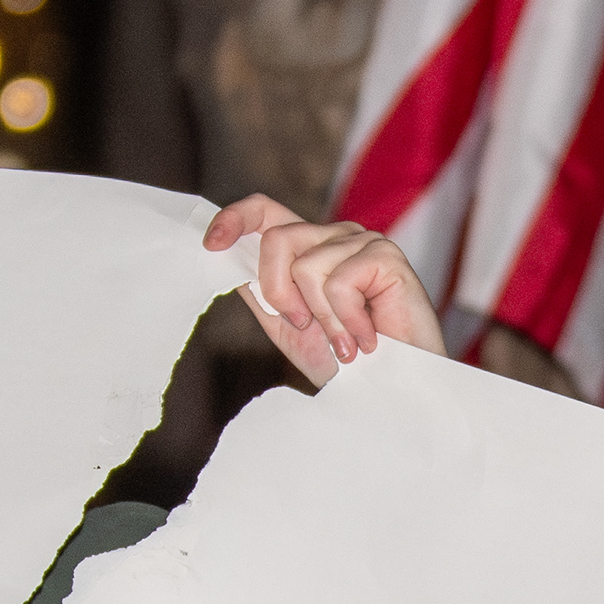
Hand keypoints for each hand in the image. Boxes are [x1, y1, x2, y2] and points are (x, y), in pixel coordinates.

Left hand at [207, 197, 445, 387]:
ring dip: (324, 319)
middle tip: (306, 326)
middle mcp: (335, 236)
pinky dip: (349, 322)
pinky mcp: (386, 256)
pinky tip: (368, 340)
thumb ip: (261, 290)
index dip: (235, 219)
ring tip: (347, 343)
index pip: (265, 211)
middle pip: (278, 238)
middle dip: (279, 292)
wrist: (391, 391)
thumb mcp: (288, 324)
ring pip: (307, 267)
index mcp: (310, 247)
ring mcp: (362, 242)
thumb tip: (225, 258)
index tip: (211, 244)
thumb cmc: (346, 361)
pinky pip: (340, 282)